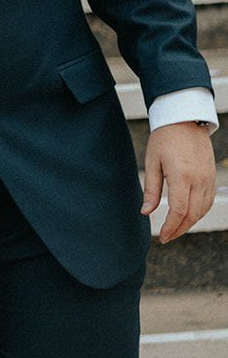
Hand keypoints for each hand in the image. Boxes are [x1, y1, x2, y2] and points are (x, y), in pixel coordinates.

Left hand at [142, 121, 217, 243]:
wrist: (184, 120)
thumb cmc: (164, 139)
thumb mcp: (151, 162)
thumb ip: (150, 189)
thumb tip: (146, 212)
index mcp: (182, 176)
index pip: (179, 210)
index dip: (171, 227)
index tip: (162, 237)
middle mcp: (199, 180)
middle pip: (193, 214)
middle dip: (179, 229)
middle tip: (166, 237)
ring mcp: (208, 179)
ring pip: (203, 210)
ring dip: (190, 222)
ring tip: (175, 229)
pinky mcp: (212, 176)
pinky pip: (208, 200)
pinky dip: (198, 212)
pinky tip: (187, 215)